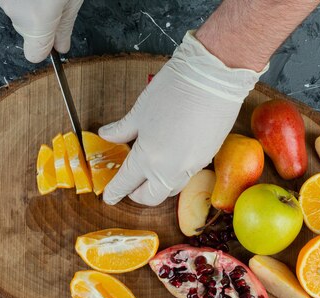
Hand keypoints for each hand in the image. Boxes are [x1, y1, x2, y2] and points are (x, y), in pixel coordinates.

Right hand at [0, 0, 82, 62]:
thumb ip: (64, 26)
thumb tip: (61, 47)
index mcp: (37, 20)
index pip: (34, 54)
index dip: (45, 47)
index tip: (52, 40)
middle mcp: (14, 12)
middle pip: (24, 30)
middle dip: (36, 20)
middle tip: (50, 3)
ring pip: (15, 13)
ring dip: (26, 5)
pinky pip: (9, 1)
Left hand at [99, 31, 265, 205]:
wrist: (213, 79)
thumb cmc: (174, 90)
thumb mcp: (140, 110)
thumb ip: (122, 129)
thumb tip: (106, 135)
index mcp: (148, 158)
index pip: (126, 183)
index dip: (115, 191)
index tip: (109, 197)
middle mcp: (170, 169)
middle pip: (151, 197)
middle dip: (138, 195)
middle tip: (131, 186)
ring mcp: (191, 166)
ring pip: (171, 189)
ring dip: (158, 186)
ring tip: (150, 173)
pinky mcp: (207, 158)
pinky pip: (187, 176)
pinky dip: (175, 174)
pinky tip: (171, 159)